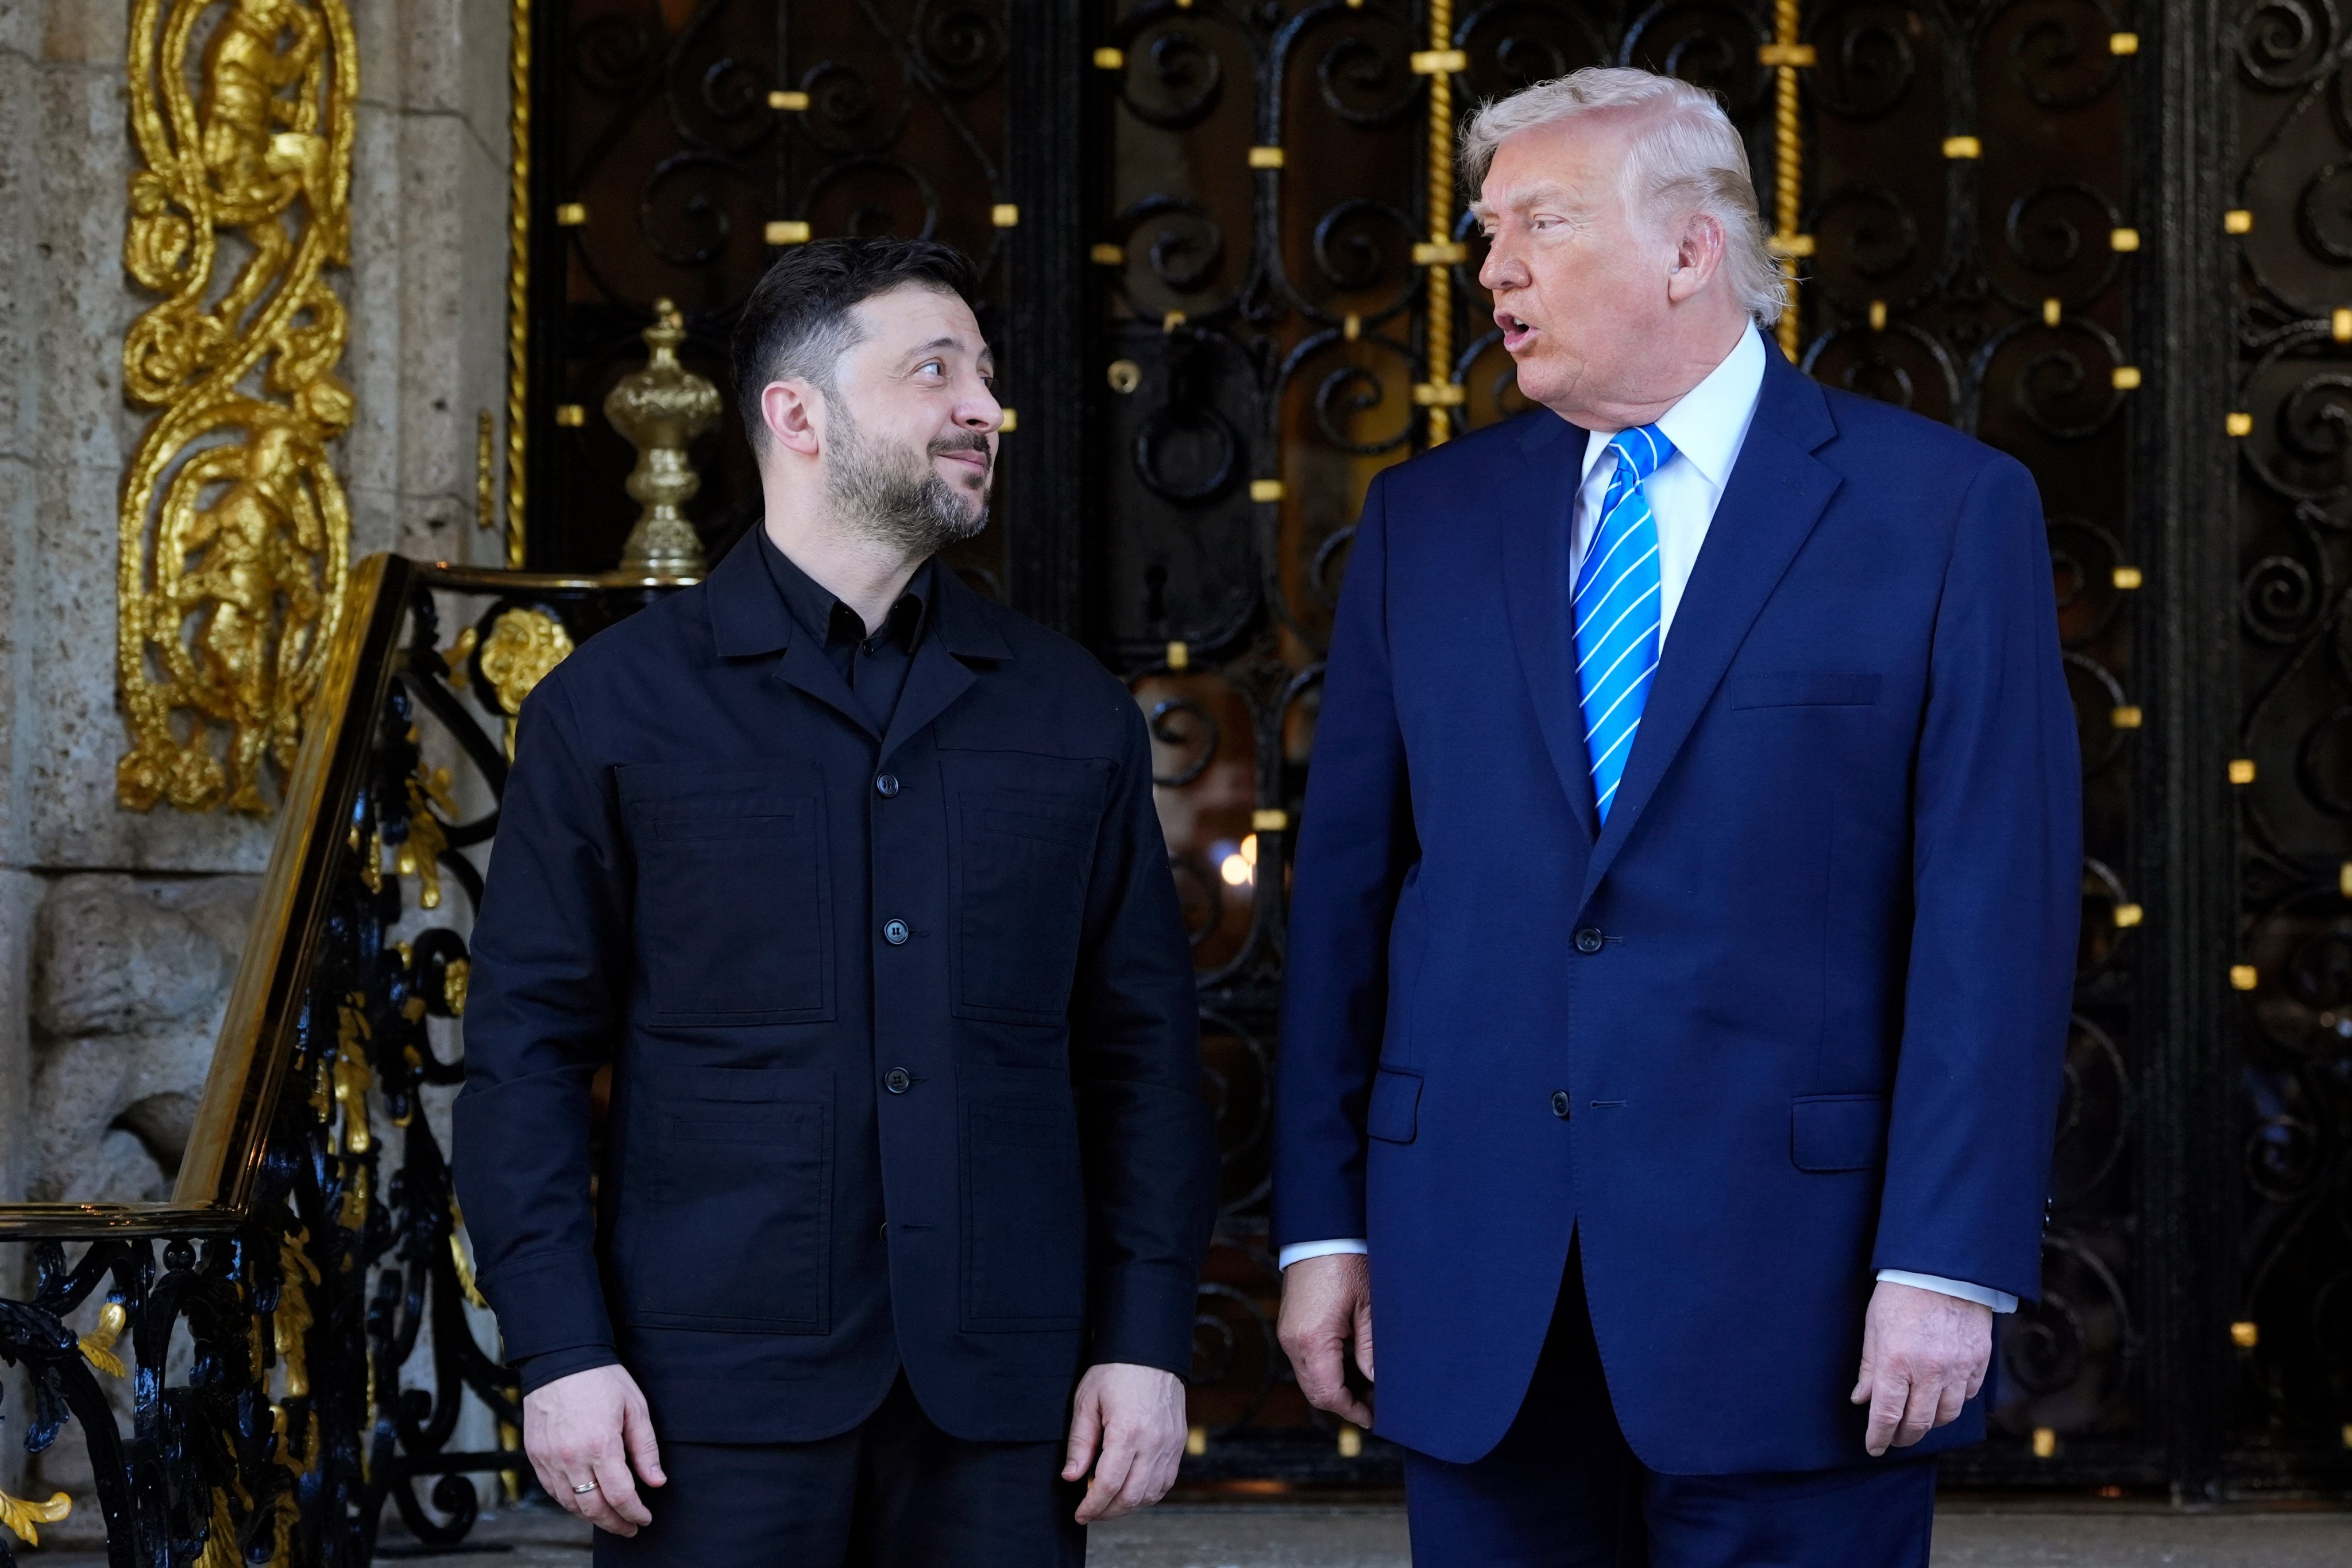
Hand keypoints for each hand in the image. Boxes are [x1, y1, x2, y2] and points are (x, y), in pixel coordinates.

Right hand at [523, 1364, 666, 1535]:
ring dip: (592, 1516)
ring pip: (571, 1503)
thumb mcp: (635, 1408)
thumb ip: (646, 1448)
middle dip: (615, 1523)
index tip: (644, 1518)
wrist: (560, 1359)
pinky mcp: (535, 1456)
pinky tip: (584, 1500)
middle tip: (629, 1527)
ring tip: (609, 1517)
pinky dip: (570, 1501)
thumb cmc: (601, 1379)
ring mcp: (549, 1459)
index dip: (635, 1513)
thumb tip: (657, 1481)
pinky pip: (552, 1491)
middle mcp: (571, 1457)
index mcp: (601, 1445)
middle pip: (593, 1508)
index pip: (621, 1495)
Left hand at [1062, 1362, 1187, 1523]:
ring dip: (1128, 1506)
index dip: (1092, 1505)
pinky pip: (1166, 1482)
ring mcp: (1170, 1444)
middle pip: (1131, 1496)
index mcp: (1127, 1431)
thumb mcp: (1087, 1401)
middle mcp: (1153, 1442)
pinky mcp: (1178, 1443)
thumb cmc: (1115, 1372)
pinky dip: (1148, 1494)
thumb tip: (1071, 1476)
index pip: (1109, 1484)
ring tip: (1109, 1502)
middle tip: (1091, 1512)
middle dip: (1108, 1512)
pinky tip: (1132, 1491)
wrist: (1150, 1352)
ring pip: (1151, 1494)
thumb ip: (1080, 1442)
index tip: (1080, 1514)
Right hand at [1277, 1252, 1372, 1428]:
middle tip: (1375, 1404)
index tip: (1374, 1417)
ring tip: (1368, 1385)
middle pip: (1316, 1391)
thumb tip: (1376, 1383)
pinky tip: (1352, 1364)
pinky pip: (1306, 1359)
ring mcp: (1288, 1333)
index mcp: (1313, 1340)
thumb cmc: (1347, 1263)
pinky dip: (1327, 1369)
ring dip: (1336, 1386)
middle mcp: (1293, 1341)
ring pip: (1310, 1377)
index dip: (1352, 1411)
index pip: (1329, 1394)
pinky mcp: (1290, 1324)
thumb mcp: (1369, 1309)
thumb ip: (1370, 1351)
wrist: (1321, 1232)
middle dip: (1344, 1403)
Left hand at [1850, 1280, 1991, 1456]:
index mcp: (1897, 1362)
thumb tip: (1862, 1399)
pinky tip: (1943, 1398)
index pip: (1887, 1414)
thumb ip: (1870, 1367)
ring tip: (1918, 1420)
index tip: (1874, 1447)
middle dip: (1904, 1436)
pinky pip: (1969, 1396)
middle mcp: (1930, 1370)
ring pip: (1947, 1414)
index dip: (1879, 1436)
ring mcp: (1959, 1368)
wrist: (1943, 1269)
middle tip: (1895, 1438)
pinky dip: (1955, 1402)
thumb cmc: (1901, 1293)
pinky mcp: (1979, 1361)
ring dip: (1931, 1423)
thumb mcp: (1874, 1328)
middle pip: (1920, 1422)